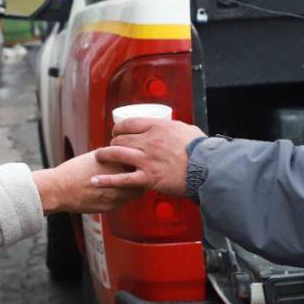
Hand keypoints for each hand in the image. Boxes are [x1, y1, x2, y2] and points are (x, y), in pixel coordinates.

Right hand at [32, 151, 144, 214]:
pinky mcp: (109, 208)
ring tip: (124, 184)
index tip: (138, 164)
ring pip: (133, 195)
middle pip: (141, 184)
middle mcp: (117, 183)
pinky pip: (122, 203)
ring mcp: (114, 198)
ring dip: (131, 190)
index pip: (139, 167)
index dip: (140, 166)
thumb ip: (114, 157)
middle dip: (140, 180)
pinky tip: (112, 192)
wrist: (59, 190)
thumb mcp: (96, 156)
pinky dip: (120, 197)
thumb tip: (124, 155)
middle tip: (137, 176)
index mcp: (115, 167)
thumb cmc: (73, 171)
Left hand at [90, 118, 206, 195]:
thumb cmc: (201, 150)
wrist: (208, 169)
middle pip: (121, 138)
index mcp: (158, 127)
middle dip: (113, 142)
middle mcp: (149, 141)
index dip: (119, 127)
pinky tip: (95, 181)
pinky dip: (106, 180)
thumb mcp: (186, 130)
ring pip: (117, 154)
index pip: (129, 123)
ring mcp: (147, 160)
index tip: (117, 131)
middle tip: (111, 146)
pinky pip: (122, 179)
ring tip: (99, 156)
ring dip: (105, 155)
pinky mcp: (147, 178)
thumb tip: (172, 128)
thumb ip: (174, 128)